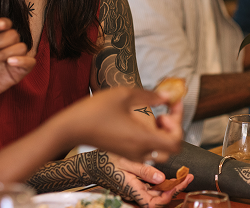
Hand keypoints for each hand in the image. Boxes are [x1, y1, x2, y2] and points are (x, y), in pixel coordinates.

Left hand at [0, 17, 34, 104]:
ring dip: (4, 53)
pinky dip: (22, 60)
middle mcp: (7, 45)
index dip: (5, 23)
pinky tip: (10, 62)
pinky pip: (30, 62)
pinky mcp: (19, 71)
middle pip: (14, 35)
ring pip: (22, 47)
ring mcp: (15, 58)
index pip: (7, 24)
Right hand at [54, 87, 183, 162]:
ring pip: (158, 149)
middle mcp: (140, 150)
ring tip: (154, 114)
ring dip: (162, 132)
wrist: (71, 128)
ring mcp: (131, 154)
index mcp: (143, 139)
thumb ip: (149, 95)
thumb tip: (168, 96)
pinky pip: (146, 148)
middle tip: (165, 112)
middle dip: (173, 129)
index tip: (173, 107)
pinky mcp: (124, 152)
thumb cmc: (95, 110)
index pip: (175, 143)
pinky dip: (151, 135)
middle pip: (170, 148)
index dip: (179, 124)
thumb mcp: (124, 95)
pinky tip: (140, 118)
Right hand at [98, 154, 193, 207]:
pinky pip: (151, 187)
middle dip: (176, 188)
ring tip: (182, 175)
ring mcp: (136, 189)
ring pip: (157, 193)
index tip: (182, 181)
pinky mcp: (135, 184)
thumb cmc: (106, 161)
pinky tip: (168, 174)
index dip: (171, 194)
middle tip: (188, 176)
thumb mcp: (126, 162)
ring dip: (170, 185)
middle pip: (160, 198)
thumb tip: (161, 179)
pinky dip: (162, 181)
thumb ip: (144, 171)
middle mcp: (135, 193)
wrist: (92, 163)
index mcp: (133, 190)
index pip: (156, 202)